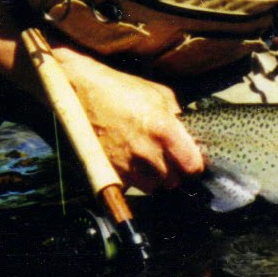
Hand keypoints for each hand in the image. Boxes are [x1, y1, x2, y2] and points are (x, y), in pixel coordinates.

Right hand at [53, 47, 204, 193]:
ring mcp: (128, 164)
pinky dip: (139, 178)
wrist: (82, 92)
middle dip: (177, 171)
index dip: (195, 165)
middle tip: (171, 158)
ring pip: (156, 187)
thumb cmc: (120, 89)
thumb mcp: (158, 93)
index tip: (192, 160)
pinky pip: (135, 185)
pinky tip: (135, 160)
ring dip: (158, 177)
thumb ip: (177, 116)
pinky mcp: (112, 172)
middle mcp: (147, 151)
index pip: (192, 166)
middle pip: (175, 181)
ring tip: (152, 158)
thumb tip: (189, 134)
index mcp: (163, 129)